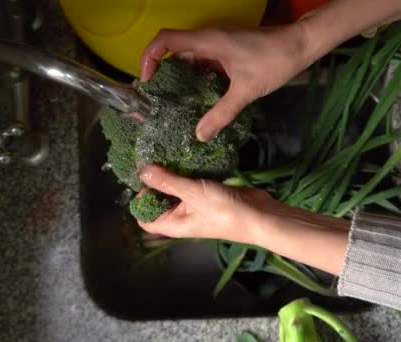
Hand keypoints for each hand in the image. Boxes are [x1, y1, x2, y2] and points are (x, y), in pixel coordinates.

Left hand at [136, 164, 350, 274]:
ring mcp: (195, 204)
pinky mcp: (208, 193)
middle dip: (155, 181)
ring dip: (172, 174)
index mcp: (172, 223)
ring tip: (166, 152)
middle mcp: (180, 215)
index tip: (144, 177)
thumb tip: (141, 171)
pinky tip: (186, 155)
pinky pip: (191, 182)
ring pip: (176, 189)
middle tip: (153, 156)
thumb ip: (167, 181)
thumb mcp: (192, 193)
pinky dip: (188, 171)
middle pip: (159, 200)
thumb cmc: (223, 210)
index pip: (144, 217)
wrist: (259, 215)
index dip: (140, 199)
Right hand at [140, 24, 316, 141]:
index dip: (149, 57)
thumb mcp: (245, 91)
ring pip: (189, 59)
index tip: (147, 81)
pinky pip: (204, 64)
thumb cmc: (274, 61)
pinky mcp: (227, 52)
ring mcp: (218, 45)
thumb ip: (221, 114)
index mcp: (207, 41)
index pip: (164, 40)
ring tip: (175, 105)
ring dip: (181, 79)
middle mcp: (208, 40)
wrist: (300, 46)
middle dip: (162, 74)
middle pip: (173, 52)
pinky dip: (198, 79)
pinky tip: (200, 100)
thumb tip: (199, 135)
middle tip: (158, 100)